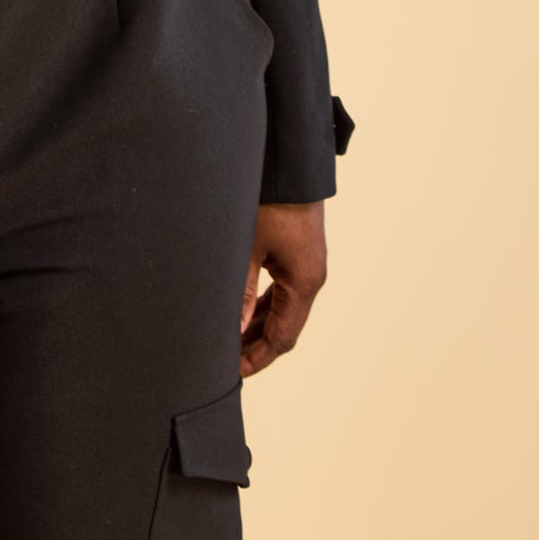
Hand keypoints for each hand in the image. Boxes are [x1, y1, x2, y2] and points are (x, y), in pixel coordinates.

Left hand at [240, 201, 327, 377]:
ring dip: (260, 325)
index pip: (282, 337)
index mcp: (304, 283)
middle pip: (285, 327)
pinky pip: (283, 291)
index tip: (235, 371)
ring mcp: (307, 267)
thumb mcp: (249, 248)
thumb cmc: (271, 203)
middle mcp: (311, 279)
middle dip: (257, 345)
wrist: (290, 167)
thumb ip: (241, 291)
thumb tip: (232, 329)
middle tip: (227, 360)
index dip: (259, 357)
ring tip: (232, 338)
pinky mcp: (300, 254)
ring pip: (284, 309)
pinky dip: (265, 305)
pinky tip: (244, 310)